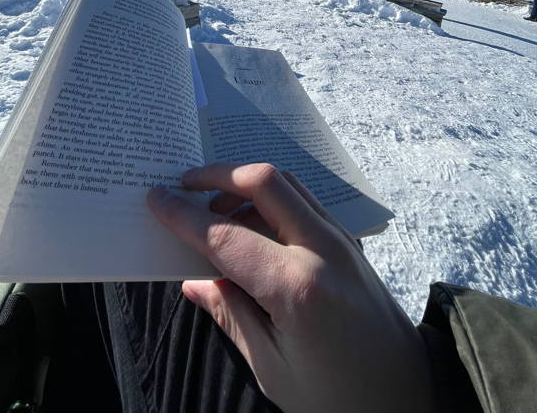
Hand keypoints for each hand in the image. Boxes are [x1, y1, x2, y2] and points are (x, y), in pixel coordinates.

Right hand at [148, 164, 434, 412]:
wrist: (409, 392)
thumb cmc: (337, 395)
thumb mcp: (273, 368)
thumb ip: (231, 315)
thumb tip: (194, 282)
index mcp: (298, 287)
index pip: (227, 236)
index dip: (185, 216)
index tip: (155, 200)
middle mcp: (322, 248)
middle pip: (266, 181)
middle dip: (219, 175)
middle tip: (184, 185)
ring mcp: (341, 240)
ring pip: (288, 183)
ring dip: (245, 184)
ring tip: (213, 210)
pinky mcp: (349, 242)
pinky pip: (304, 201)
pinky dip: (270, 198)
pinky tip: (250, 224)